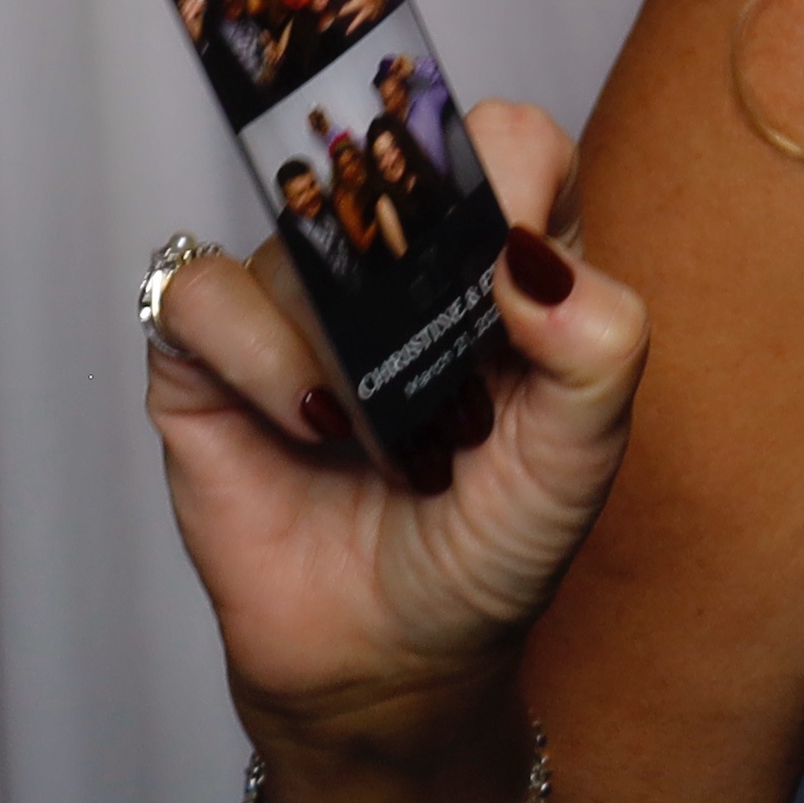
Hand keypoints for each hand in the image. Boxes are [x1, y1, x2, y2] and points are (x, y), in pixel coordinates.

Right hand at [144, 99, 645, 752]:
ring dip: (350, 343)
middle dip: (413, 257)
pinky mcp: (209, 355)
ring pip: (300, 237)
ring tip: (386, 438)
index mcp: (504, 260)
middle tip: (440, 355)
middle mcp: (396, 263)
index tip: (512, 264)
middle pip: (387, 163)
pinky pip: (205, 294)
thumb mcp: (583, 453)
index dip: (510, 177)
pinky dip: (260, 358)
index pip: (510, 144)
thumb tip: (532, 257)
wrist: (394, 658)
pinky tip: (310, 427)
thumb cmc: (496, 545)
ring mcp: (300, 302)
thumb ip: (598, 343)